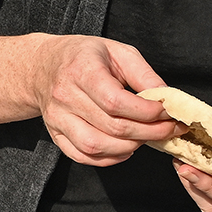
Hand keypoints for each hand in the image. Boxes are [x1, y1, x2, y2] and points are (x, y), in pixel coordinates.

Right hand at [26, 35, 182, 165]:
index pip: (116, 102)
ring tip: (145, 138)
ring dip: (130, 148)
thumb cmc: (84, 56)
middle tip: (168, 129)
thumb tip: (167, 98)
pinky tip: (125, 149)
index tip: (167, 112)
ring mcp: (57, 118)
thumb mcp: (117, 52)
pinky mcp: (55, 134)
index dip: (147, 112)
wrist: (43, 66)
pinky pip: (82, 156)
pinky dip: (108, 159)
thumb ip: (144, 74)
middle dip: (149, 133)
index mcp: (81, 70)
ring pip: (96, 146)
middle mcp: (65, 96)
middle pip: (112, 127)